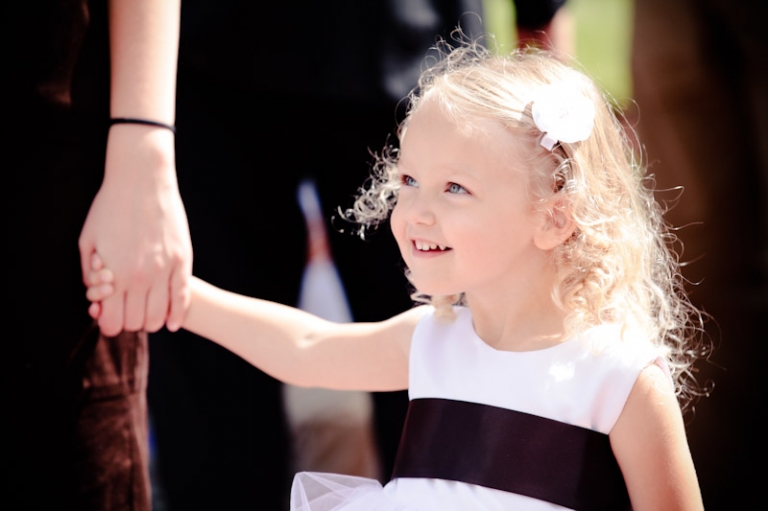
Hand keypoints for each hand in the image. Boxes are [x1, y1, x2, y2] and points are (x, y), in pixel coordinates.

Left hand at [79, 127, 191, 335]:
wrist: (141, 181)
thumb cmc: (110, 208)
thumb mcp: (87, 240)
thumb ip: (89, 274)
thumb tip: (96, 299)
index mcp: (113, 275)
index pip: (113, 324)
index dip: (110, 325)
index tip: (110, 316)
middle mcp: (139, 277)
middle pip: (137, 323)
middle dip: (130, 322)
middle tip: (129, 310)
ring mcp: (163, 270)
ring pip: (160, 316)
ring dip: (153, 321)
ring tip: (149, 311)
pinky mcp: (182, 260)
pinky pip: (182, 298)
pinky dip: (178, 315)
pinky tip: (173, 322)